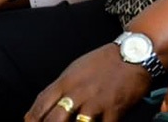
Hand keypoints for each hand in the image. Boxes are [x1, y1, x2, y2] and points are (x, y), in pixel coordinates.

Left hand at [25, 43, 151, 121]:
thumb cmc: (104, 62)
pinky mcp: (115, 109)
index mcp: (66, 82)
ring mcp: (97, 102)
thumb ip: (59, 89)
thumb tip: (41, 110)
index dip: (32, 121)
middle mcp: (78, 92)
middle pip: (54, 120)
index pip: (40, 107)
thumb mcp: (75, 70)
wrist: (135, 53)